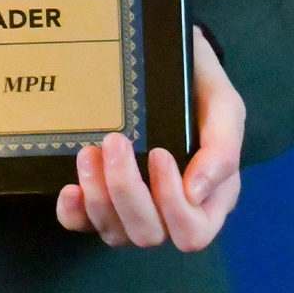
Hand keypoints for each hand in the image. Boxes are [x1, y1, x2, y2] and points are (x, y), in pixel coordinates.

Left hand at [56, 27, 243, 249]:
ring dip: (98, 197)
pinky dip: (74, 214)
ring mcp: (133, 208)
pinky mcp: (101, 197)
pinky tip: (69, 188)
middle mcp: (171, 212)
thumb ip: (222, 148)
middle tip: (115, 141)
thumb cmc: (199, 86)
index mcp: (208, 198)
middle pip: (149, 234)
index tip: (159, 153)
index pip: (192, 232)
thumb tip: (194, 194)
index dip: (173, 203)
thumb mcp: (223, 106)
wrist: (163, 58)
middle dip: (126, 190)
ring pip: (116, 234)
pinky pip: (83, 225)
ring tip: (88, 152)